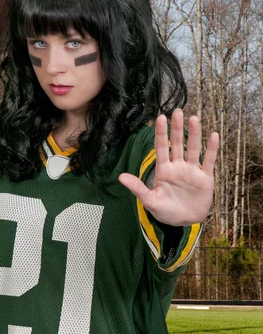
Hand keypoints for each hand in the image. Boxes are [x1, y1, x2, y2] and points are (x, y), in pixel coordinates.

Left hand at [118, 109, 218, 225]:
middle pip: (178, 143)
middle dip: (177, 128)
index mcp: (164, 170)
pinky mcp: (205, 178)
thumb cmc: (165, 211)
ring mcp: (192, 171)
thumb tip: (120, 177)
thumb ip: (137, 187)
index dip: (161, 133)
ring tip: (194, 118)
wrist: (184, 222)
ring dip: (194, 134)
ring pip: (193, 149)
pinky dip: (212, 149)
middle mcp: (178, 167)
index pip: (162, 148)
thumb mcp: (149, 200)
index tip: (160, 118)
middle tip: (177, 111)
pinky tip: (213, 136)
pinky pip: (209, 161)